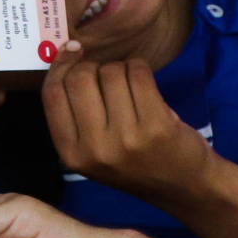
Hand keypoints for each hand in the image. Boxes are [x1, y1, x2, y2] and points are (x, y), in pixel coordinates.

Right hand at [41, 49, 216, 204]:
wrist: (185, 187)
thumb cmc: (135, 161)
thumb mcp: (92, 151)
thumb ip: (74, 114)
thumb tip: (65, 53)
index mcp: (71, 154)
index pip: (52, 94)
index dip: (60, 65)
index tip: (72, 51)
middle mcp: (95, 149)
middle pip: (80, 78)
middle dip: (94, 65)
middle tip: (108, 74)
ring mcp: (126, 139)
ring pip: (111, 72)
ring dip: (122, 68)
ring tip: (131, 85)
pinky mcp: (156, 126)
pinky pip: (138, 73)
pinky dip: (140, 67)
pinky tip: (145, 81)